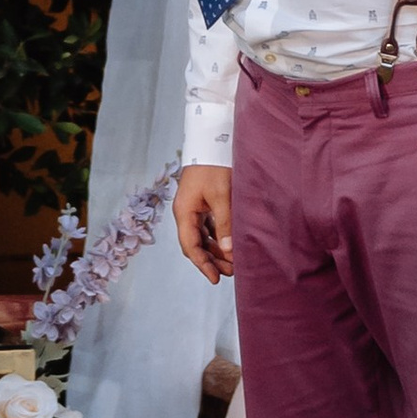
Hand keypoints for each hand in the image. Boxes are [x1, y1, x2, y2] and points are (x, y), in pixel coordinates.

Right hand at [173, 163, 233, 282]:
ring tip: (231, 263)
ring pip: (201, 236)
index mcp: (184, 211)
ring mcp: (193, 206)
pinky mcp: (202, 201)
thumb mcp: (221, 195)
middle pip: (195, 244)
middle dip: (211, 260)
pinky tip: (228, 244)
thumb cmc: (214, 165)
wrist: (212, 139)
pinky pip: (207, 226)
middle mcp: (185, 211)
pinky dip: (217, 237)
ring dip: (215, 250)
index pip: (190, 246)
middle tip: (230, 273)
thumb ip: (224, 224)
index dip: (203, 264)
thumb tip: (228, 252)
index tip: (216, 279)